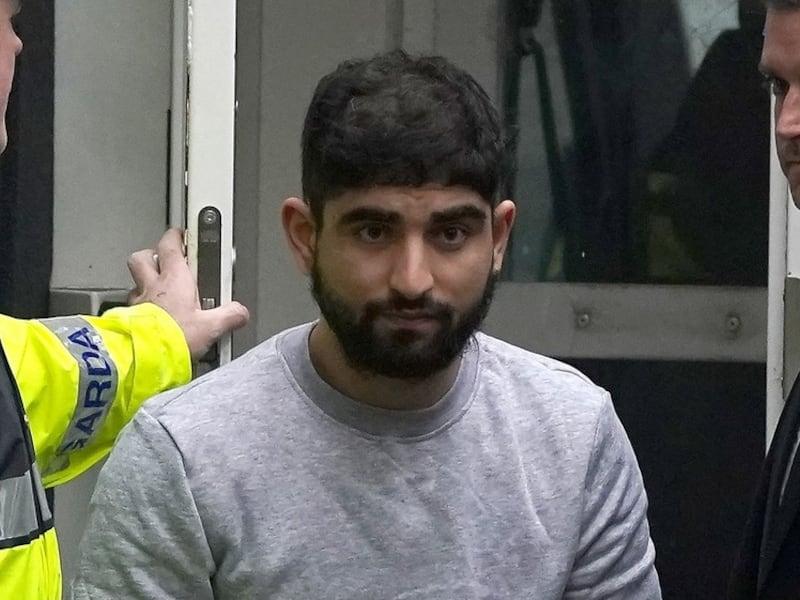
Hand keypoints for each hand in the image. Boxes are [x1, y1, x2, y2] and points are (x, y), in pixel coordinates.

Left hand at [126, 228, 249, 359]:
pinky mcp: (129, 320)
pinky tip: (152, 318)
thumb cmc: (172, 338)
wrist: (142, 359)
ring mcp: (136, 303)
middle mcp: (151, 286)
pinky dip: (142, 307)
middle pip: (144, 257)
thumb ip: (229, 316)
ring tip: (161, 292)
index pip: (169, 245)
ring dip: (146, 282)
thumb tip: (240, 312)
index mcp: (173, 279)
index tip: (181, 234)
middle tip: (166, 260)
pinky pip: (133, 306)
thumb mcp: (210, 327)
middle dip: (154, 254)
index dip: (175, 236)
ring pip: (135, 281)